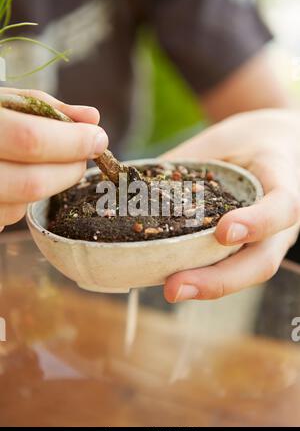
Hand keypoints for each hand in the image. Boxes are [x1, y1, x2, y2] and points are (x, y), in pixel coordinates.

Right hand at [0, 88, 107, 231]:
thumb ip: (44, 107)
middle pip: (31, 183)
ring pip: (20, 205)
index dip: (72, 142)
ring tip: (44, 163)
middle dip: (69, 170)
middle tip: (83, 157)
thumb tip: (92, 117)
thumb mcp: (2, 100)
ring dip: (47, 184)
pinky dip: (23, 199)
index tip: (98, 138)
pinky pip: (6, 217)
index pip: (30, 140)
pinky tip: (16, 177)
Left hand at [162, 109, 299, 301]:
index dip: (257, 223)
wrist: (271, 147)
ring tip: (170, 290)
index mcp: (282, 184)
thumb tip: (131, 179)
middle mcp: (280, 223)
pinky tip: (169, 277)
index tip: (224, 231)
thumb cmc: (247, 141)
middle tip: (175, 288)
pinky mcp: (248, 249)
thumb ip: (190, 161)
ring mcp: (266, 241)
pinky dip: (202, 275)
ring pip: (246, 273)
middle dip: (220, 279)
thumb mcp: (224, 139)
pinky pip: (229, 266)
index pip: (282, 208)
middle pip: (262, 262)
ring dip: (207, 286)